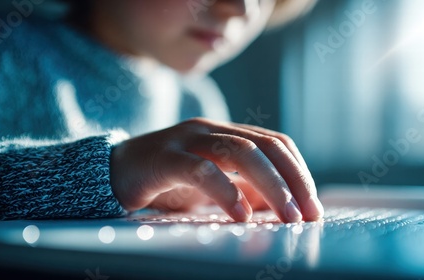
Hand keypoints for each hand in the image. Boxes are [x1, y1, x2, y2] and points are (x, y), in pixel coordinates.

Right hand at [109, 118, 323, 222]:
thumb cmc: (165, 181)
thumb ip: (242, 189)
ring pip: (240, 152)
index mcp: (225, 133)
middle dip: (293, 180)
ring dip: (271, 186)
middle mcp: (211, 130)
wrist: (112, 172)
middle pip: (264, 145)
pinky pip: (201, 170)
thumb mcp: (211, 185)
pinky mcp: (165, 157)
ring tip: (288, 216)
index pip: (275, 142)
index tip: (312, 203)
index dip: (298, 171)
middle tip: (309, 214)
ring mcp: (187, 140)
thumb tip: (277, 207)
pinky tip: (240, 215)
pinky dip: (226, 192)